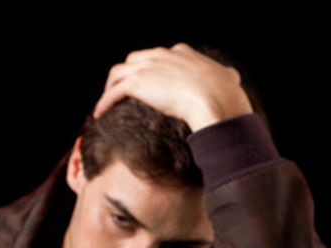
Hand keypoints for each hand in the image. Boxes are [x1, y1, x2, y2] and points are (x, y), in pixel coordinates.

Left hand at [92, 43, 252, 130]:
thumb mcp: (227, 78)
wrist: (214, 100)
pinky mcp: (137, 83)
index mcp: (181, 52)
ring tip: (106, 102)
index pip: (157, 56)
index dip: (149, 70)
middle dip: (127, 75)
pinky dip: (104, 102)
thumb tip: (230, 76)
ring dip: (110, 87)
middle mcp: (161, 55)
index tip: (147, 83)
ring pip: (118, 73)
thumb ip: (224, 75)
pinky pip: (113, 92)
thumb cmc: (224, 94)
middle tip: (123, 93)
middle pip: (133, 61)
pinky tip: (100, 113)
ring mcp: (147, 67)